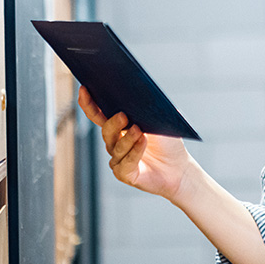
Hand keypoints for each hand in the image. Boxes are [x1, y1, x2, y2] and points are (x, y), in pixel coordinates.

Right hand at [78, 86, 195, 200]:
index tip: (85, 89)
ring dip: (127, 138)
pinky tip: (143, 142)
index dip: (90, 103)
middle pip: (106, 131)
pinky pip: (125, 163)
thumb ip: (149, 108)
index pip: (99, 115)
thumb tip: (144, 92)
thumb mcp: (160, 121)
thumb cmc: (168, 143)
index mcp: (119, 127)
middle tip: (123, 115)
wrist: (179, 168)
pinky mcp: (125, 174)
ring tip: (138, 130)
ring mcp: (118, 159)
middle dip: (112, 122)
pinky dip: (135, 152)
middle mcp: (115, 143)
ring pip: (116, 147)